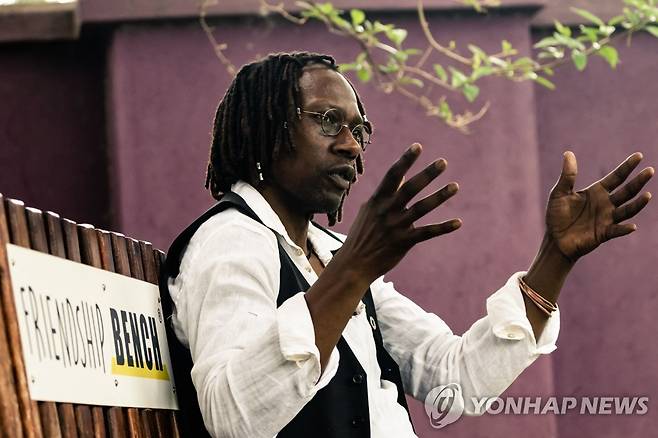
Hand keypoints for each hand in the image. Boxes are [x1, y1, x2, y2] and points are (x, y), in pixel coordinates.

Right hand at [338, 143, 460, 280]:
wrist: (354, 263)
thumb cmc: (362, 234)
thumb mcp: (369, 211)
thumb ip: (385, 194)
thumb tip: (400, 176)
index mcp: (377, 200)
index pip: (392, 175)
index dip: (405, 160)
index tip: (418, 146)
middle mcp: (387, 211)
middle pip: (410, 188)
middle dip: (426, 174)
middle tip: (443, 162)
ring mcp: (396, 226)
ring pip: (421, 208)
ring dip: (439, 196)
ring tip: (455, 186)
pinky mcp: (404, 242)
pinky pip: (427, 232)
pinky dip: (443, 227)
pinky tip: (458, 222)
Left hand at [546, 151, 653, 261]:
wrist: (554, 239)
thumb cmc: (556, 215)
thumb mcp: (559, 193)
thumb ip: (567, 176)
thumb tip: (568, 153)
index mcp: (597, 192)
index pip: (616, 177)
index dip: (627, 167)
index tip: (639, 155)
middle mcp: (606, 204)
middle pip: (626, 191)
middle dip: (638, 181)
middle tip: (650, 170)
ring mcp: (607, 219)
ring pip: (627, 210)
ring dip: (637, 204)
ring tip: (648, 195)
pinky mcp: (603, 233)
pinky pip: (616, 231)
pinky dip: (624, 229)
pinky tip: (632, 226)